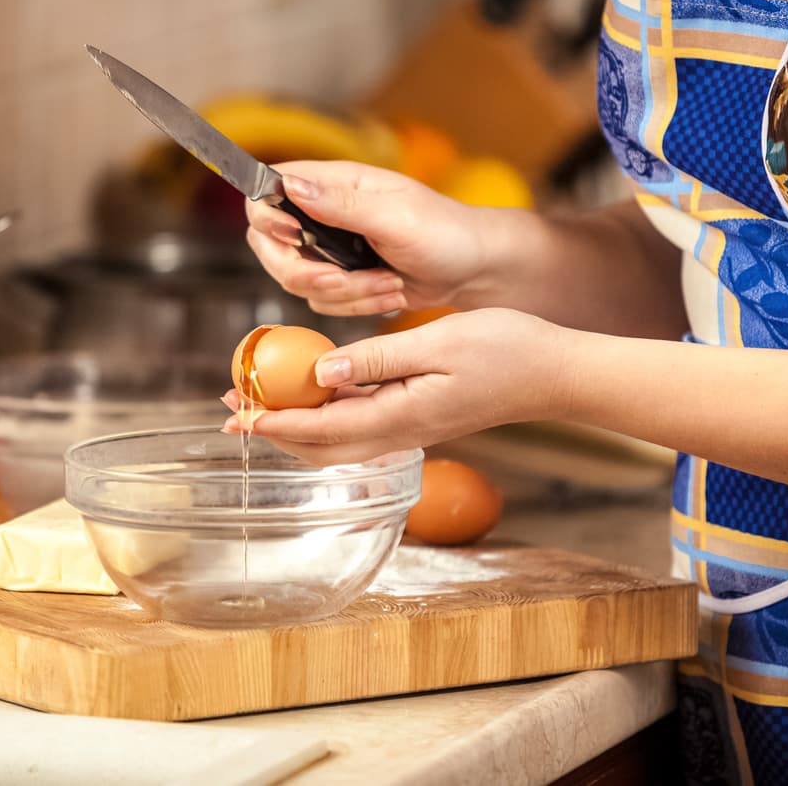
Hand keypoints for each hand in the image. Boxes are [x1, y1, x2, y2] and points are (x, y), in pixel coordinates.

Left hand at [220, 308, 568, 464]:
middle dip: (271, 428)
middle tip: (232, 407)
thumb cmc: (506, 349)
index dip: (271, 421)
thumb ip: (376, 358)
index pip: (318, 428)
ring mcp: (411, 428)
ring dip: (294, 424)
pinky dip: (325, 416)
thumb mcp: (437, 342)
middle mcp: (400, 432)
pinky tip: (314, 391)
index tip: (234, 412)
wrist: (555, 374)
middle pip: (319, 446)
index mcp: (400, 416)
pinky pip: (359, 426)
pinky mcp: (419, 418)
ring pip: (336, 441)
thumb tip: (319, 372)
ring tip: (261, 401)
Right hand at [246, 161, 504, 315]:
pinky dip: (356, 305)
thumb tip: (289, 183)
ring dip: (344, 292)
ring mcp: (328, 249)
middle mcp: (322, 214)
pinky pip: (322, 303)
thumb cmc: (445, 232)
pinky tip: (389, 291)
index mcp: (332, 184)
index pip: (267, 193)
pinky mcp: (340, 279)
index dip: (269, 219)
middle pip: (269, 246)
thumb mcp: (394, 215)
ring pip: (297, 281)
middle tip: (340, 278)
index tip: (296, 236)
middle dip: (306, 272)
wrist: (473, 270)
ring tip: (388, 282)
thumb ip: (339, 203)